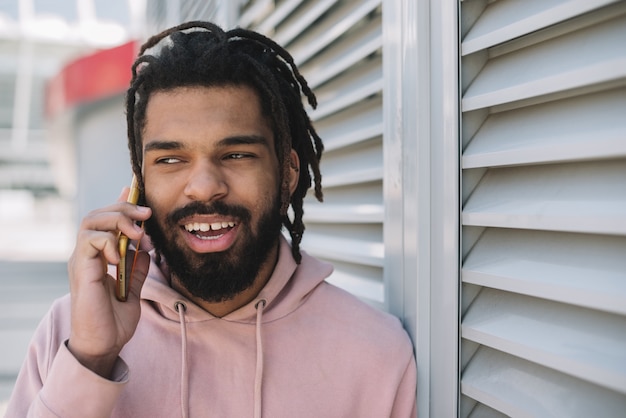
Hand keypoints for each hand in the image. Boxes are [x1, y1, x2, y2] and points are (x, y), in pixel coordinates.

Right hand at [67, 187, 151, 377]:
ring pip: (92, 221)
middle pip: (99, 214)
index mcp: (99, 256)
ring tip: (138, 235)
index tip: (136, 190)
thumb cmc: (115, 321)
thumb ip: (138, 266)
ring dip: (119, 221)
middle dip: (125, 208)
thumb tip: (147, 247)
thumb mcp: (134, 288)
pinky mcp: (81, 269)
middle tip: (147, 215)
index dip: (121, 202)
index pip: (106, 220)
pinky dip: (109, 240)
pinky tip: (121, 254)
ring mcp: (82, 260)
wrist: (104, 345)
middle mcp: (87, 254)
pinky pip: (89, 239)